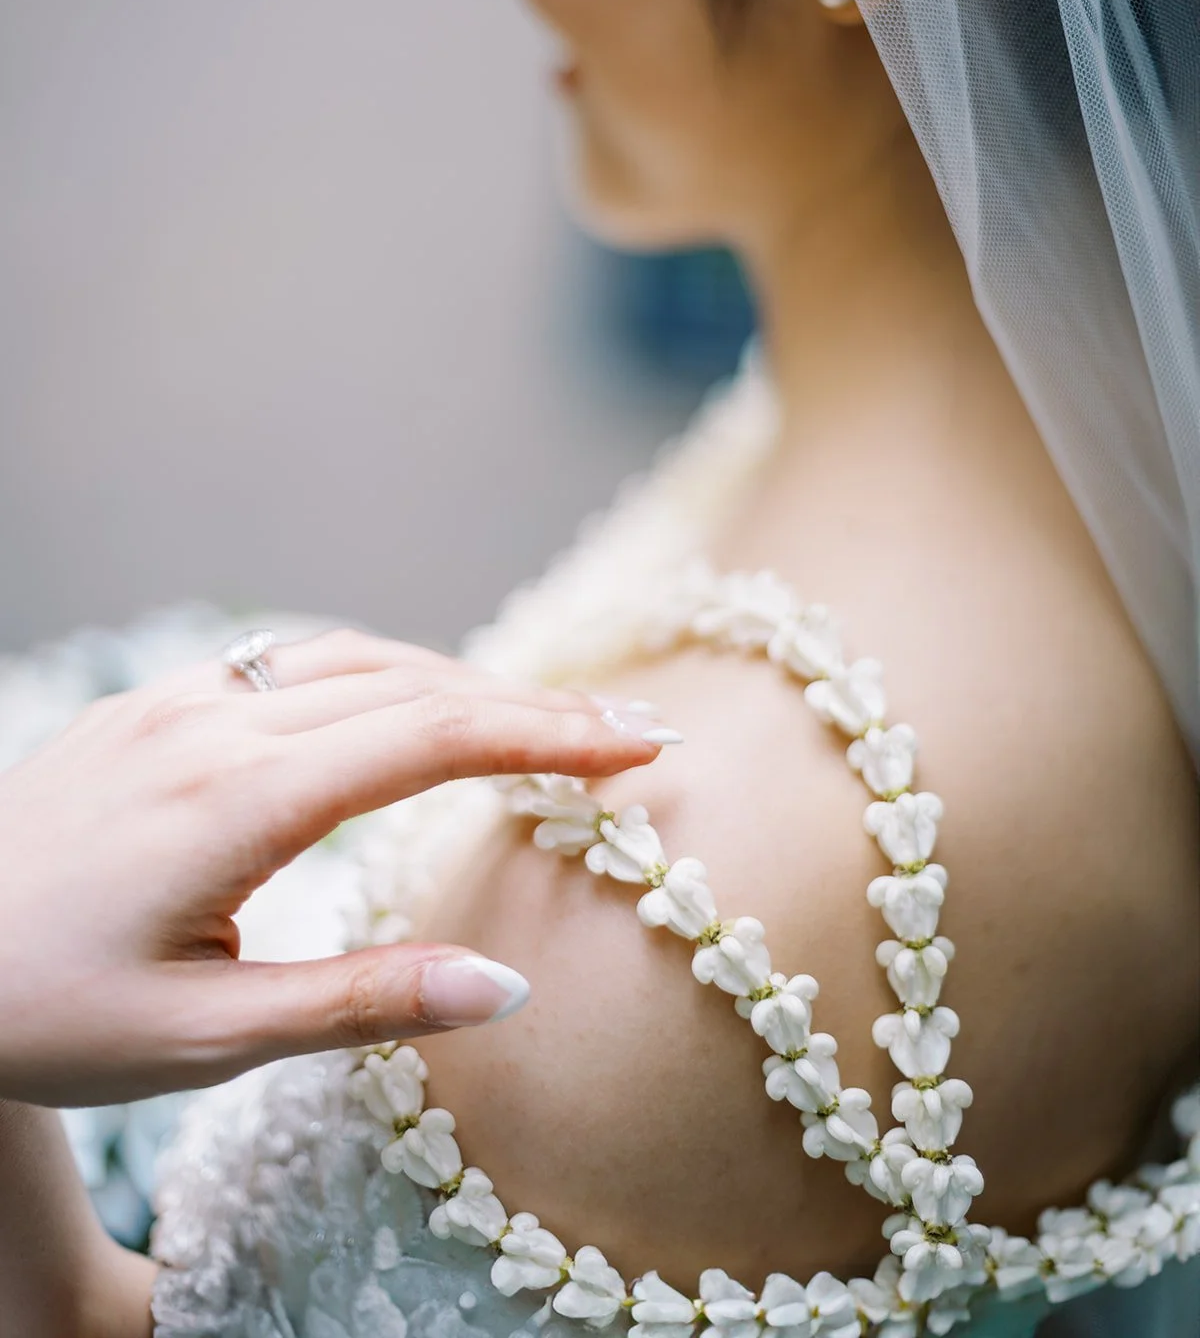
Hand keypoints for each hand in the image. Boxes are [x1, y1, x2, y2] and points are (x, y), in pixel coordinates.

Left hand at [0, 628, 676, 1105]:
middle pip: (414, 683)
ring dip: (461, 680)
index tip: (644, 745)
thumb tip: (506, 983)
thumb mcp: (203, 1039)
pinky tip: (408, 704)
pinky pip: (295, 662)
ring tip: (540, 720)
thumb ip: (361, 1002)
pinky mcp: (154, 703)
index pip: (434, 738)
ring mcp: (178, 701)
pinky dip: (383, 673)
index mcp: (234, 800)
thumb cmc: (46, 1014)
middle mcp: (213, 724)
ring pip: (357, 659)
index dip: (551, 737)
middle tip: (631, 731)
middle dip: (533, 704)